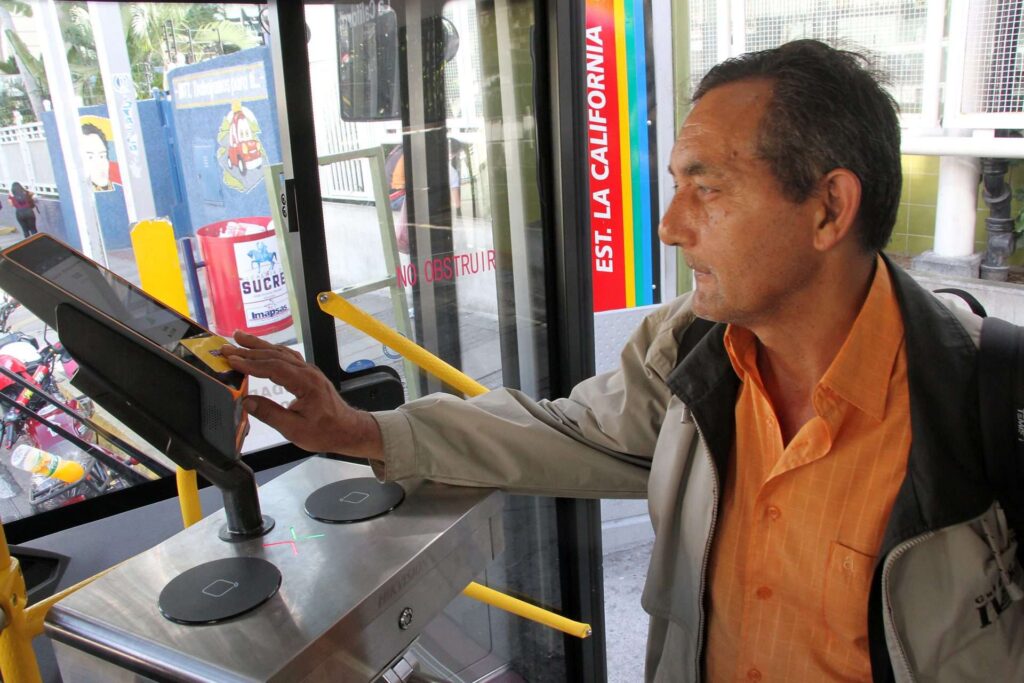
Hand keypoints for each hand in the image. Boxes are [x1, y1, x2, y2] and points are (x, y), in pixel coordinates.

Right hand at [220, 331, 383, 459]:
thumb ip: (271, 414)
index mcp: (306, 383)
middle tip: (226, 346)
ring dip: (259, 345)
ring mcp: (309, 371)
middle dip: (249, 350)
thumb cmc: (325, 432)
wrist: (348, 429)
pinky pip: (287, 357)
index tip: (232, 360)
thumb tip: (247, 402)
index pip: (274, 367)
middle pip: (276, 355)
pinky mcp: (307, 374)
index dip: (251, 363)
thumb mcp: (296, 429)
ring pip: (281, 353)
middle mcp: (308, 372)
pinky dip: (271, 351)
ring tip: (239, 338)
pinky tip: (261, 349)